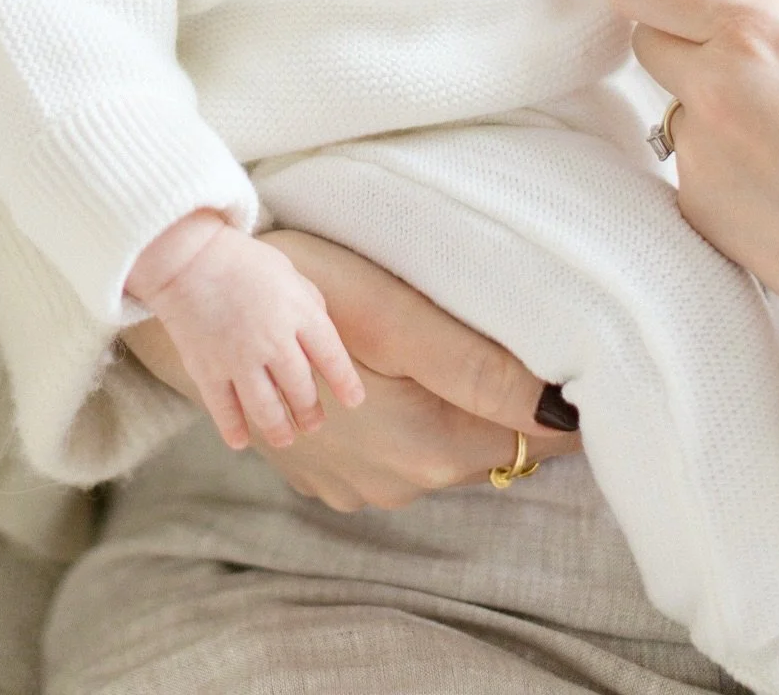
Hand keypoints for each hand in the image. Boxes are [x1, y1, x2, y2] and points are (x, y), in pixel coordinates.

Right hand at [124, 229, 578, 509]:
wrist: (200, 303)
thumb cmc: (300, 292)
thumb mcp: (392, 316)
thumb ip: (475, 367)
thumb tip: (556, 405)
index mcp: (422, 449)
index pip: (531, 445)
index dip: (558, 410)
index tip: (578, 374)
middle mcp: (395, 485)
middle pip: (487, 452)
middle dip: (509, 409)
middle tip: (523, 345)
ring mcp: (357, 486)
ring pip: (442, 453)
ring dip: (458, 413)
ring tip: (459, 354)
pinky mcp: (330, 475)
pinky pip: (396, 454)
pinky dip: (412, 421)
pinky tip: (398, 376)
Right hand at [127, 212, 363, 449]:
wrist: (186, 257)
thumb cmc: (241, 260)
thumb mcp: (287, 272)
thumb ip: (308, 304)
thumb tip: (321, 337)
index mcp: (298, 312)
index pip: (331, 357)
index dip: (345, 383)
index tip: (353, 400)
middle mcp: (273, 340)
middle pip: (301, 390)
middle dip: (310, 412)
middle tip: (313, 422)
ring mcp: (239, 358)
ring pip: (267, 409)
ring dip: (279, 429)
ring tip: (286, 437)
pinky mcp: (207, 369)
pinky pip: (224, 410)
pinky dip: (234, 429)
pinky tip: (242, 441)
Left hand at [608, 0, 778, 394]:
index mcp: (755, 33)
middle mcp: (711, 90)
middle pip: (647, 37)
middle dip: (686, 36)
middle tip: (760, 59)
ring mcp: (699, 157)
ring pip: (674, 103)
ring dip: (710, 105)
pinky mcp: (699, 212)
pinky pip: (689, 165)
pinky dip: (725, 164)